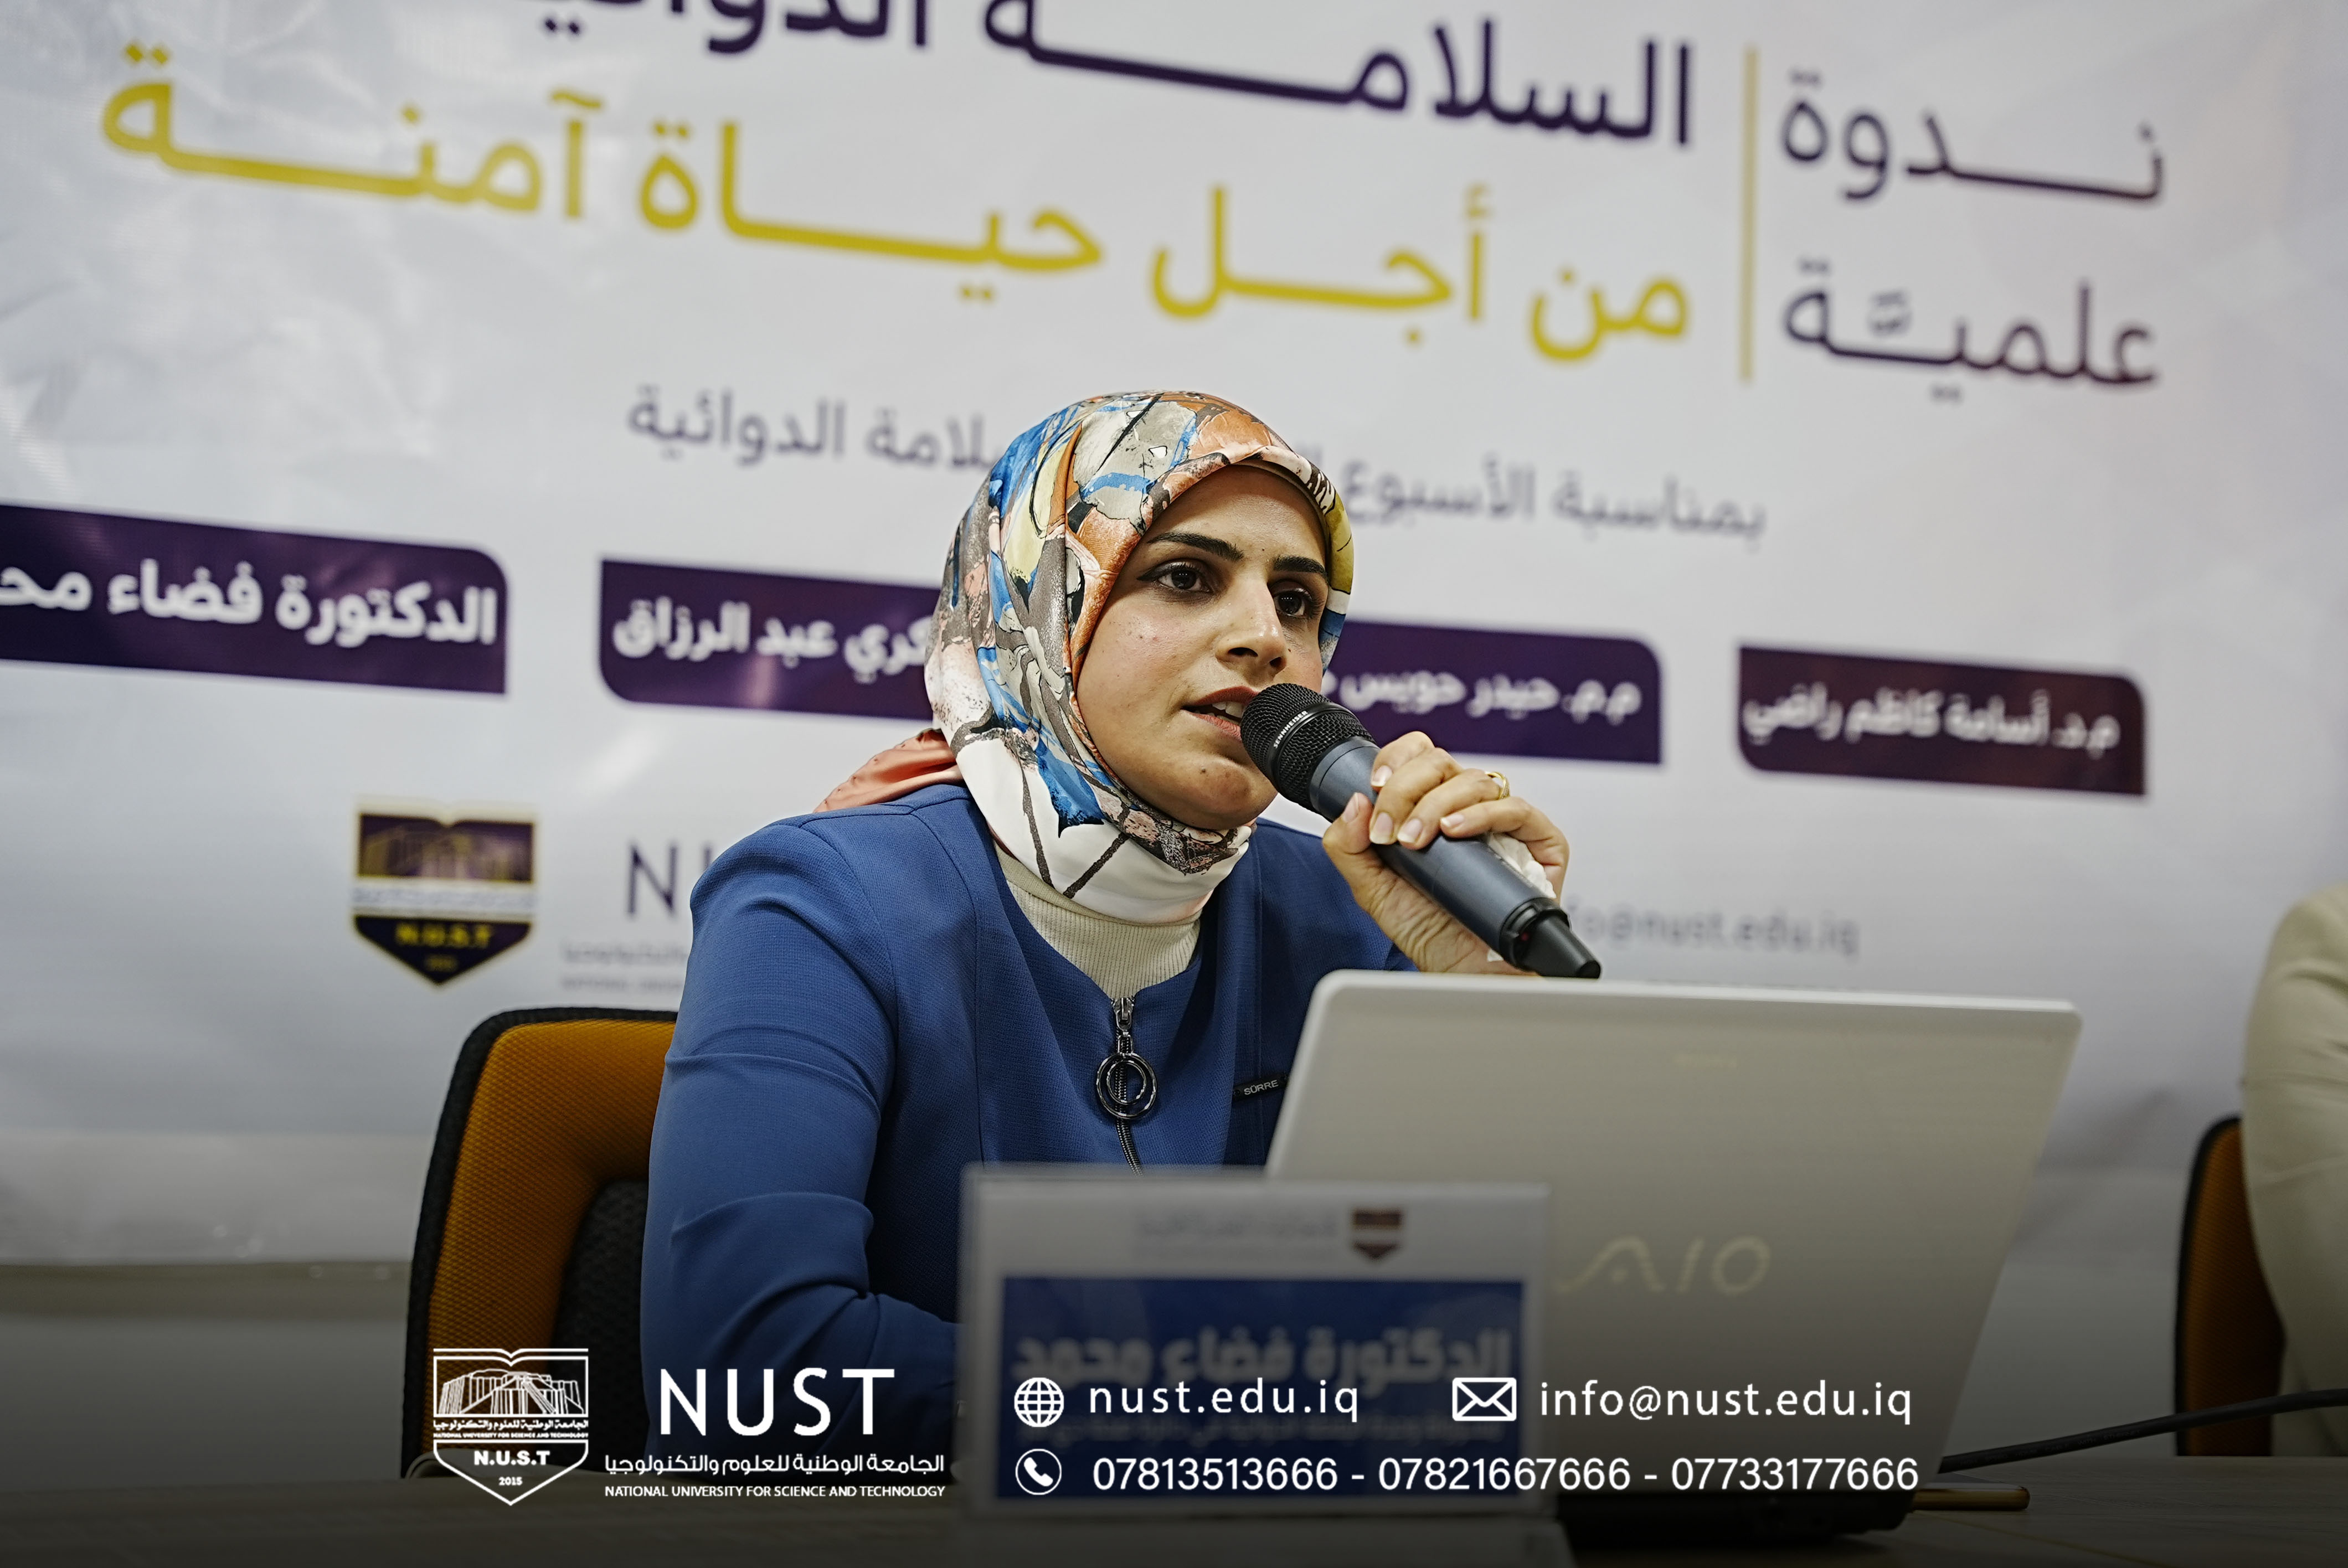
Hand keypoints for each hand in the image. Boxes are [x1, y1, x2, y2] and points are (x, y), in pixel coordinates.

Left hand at [1319, 732, 1569, 974]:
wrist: (1464, 973)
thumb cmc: (1429, 931)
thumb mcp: (1371, 889)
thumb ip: (1348, 846)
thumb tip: (1354, 801)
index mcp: (1432, 807)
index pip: (1419, 755)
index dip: (1396, 758)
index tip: (1374, 786)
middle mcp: (1469, 808)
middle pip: (1441, 762)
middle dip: (1406, 789)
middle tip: (1390, 832)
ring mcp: (1506, 823)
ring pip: (1475, 780)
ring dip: (1436, 806)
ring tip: (1415, 843)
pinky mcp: (1541, 842)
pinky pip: (1517, 809)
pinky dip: (1482, 815)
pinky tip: (1455, 833)